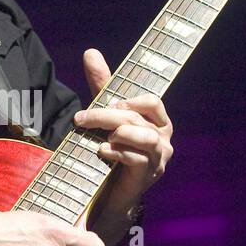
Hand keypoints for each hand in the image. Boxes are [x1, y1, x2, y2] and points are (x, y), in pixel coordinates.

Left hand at [74, 49, 174, 209]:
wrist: (109, 193)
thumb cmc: (111, 150)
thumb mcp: (107, 115)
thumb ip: (103, 86)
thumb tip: (91, 52)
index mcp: (158, 123)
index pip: (153, 101)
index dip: (129, 100)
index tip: (106, 103)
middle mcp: (163, 139)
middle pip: (138, 118)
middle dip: (107, 115)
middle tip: (82, 117)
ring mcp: (158, 159)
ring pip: (144, 137)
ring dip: (118, 132)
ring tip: (100, 136)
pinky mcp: (148, 176)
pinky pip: (137, 159)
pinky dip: (118, 152)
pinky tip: (101, 151)